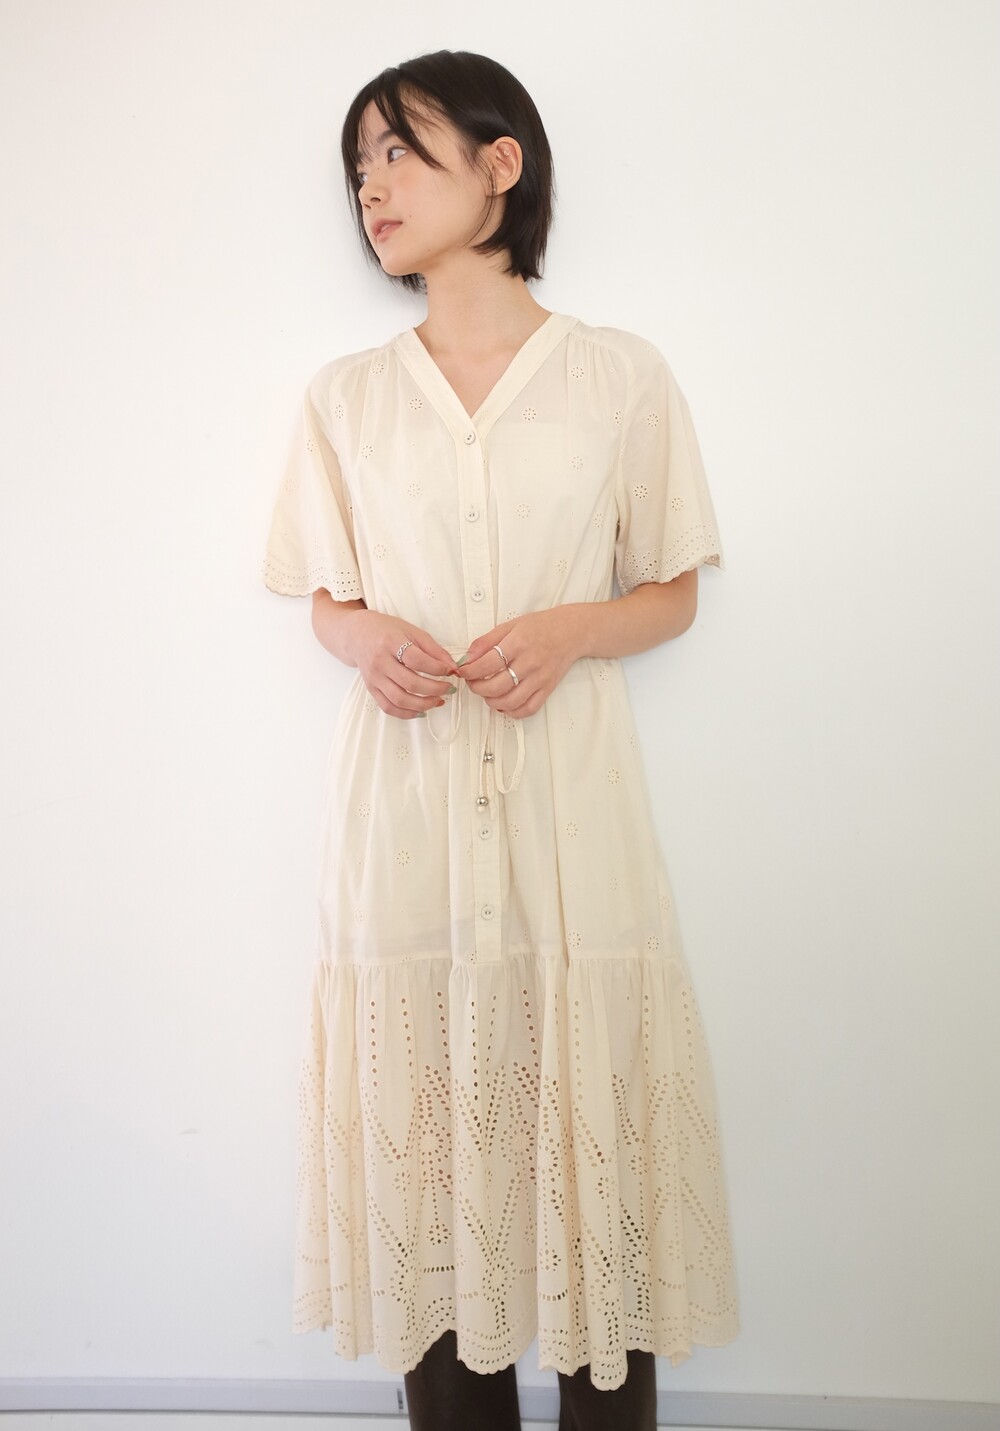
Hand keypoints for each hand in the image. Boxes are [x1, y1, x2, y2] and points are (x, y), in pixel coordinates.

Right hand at [343, 609, 458, 719]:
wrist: (358, 635)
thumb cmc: (388, 631)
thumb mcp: (412, 631)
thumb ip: (434, 649)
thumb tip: (453, 667)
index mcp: (391, 643)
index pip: (416, 660)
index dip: (437, 669)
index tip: (450, 671)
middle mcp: (380, 662)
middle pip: (410, 683)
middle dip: (435, 689)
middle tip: (449, 689)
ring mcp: (374, 678)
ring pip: (400, 700)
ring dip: (423, 704)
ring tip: (438, 701)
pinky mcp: (371, 689)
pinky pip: (389, 708)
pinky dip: (407, 713)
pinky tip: (421, 711)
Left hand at [458, 607, 586, 716]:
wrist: (572, 632)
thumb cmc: (542, 627)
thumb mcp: (511, 625)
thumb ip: (486, 641)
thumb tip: (467, 657)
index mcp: (519, 643)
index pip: (487, 664)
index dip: (470, 671)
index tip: (464, 671)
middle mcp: (530, 662)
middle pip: (496, 686)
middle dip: (477, 688)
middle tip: (472, 683)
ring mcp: (540, 678)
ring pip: (510, 702)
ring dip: (492, 702)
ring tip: (487, 693)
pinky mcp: (548, 689)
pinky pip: (528, 709)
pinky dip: (512, 711)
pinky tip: (504, 703)